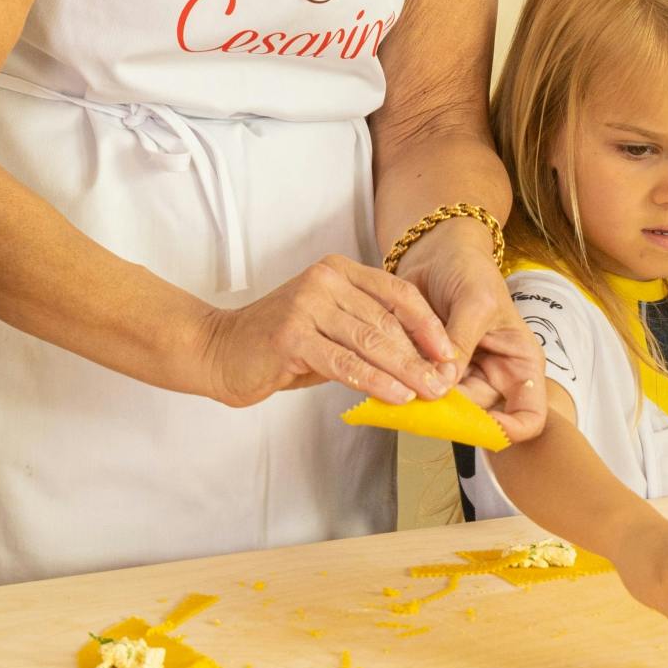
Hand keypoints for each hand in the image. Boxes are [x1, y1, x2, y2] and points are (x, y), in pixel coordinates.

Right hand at [194, 254, 457, 408]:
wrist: (218, 349)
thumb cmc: (278, 345)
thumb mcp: (328, 329)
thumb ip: (366, 335)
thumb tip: (420, 363)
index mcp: (337, 271)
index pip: (396, 293)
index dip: (427, 324)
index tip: (449, 352)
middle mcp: (324, 281)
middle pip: (387, 320)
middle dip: (421, 356)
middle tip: (445, 382)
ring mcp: (306, 305)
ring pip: (370, 341)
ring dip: (405, 371)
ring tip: (429, 393)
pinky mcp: (291, 336)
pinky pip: (344, 362)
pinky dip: (374, 380)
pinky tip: (395, 396)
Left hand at [396, 218, 547, 444]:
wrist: (437, 253)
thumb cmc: (470, 270)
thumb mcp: (475, 302)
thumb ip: (461, 344)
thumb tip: (442, 385)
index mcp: (520, 364)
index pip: (529, 416)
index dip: (508, 430)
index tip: (479, 428)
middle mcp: (493, 377)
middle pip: (479, 419)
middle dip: (452, 418)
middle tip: (422, 406)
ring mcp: (462, 378)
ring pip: (446, 411)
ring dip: (425, 405)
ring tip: (402, 388)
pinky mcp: (432, 372)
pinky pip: (421, 392)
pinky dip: (407, 389)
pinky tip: (392, 377)